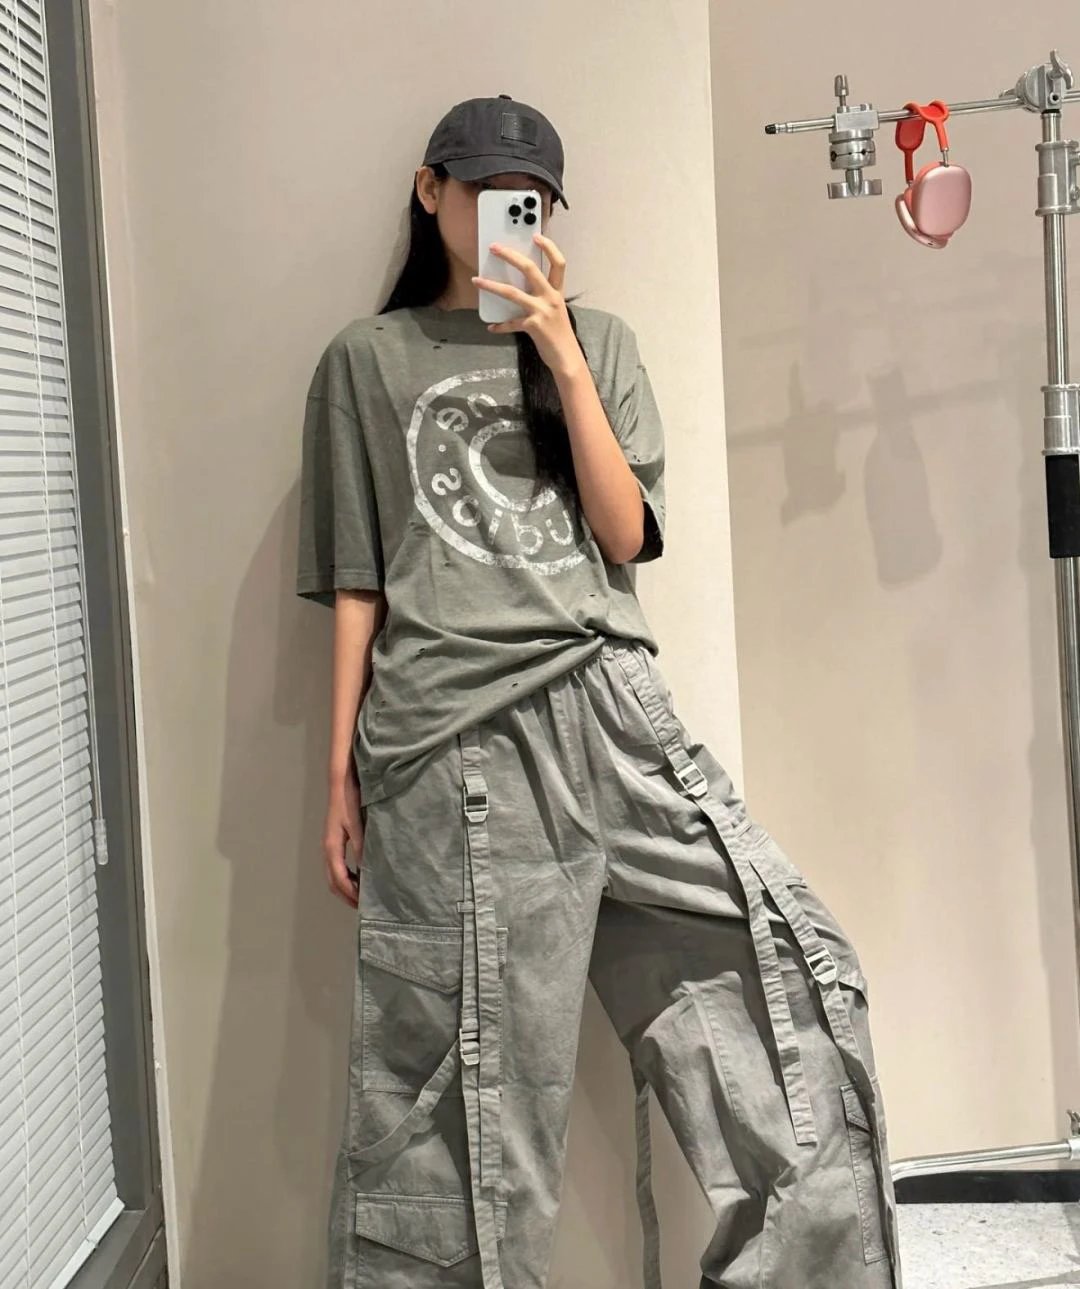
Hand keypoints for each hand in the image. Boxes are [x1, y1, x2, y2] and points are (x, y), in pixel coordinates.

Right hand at [324, 768, 362, 907]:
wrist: (340, 783)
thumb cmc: (349, 800)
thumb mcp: (357, 824)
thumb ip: (361, 846)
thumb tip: (367, 870)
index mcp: (332, 847)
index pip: (339, 879)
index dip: (350, 894)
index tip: (363, 904)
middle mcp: (327, 849)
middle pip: (333, 881)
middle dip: (346, 895)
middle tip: (364, 905)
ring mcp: (329, 846)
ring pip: (333, 875)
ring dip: (346, 887)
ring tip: (363, 894)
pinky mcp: (334, 841)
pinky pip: (337, 866)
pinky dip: (346, 876)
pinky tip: (360, 875)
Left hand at [471, 233, 585, 378]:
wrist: (567, 358)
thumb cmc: (559, 335)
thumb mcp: (555, 311)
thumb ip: (542, 298)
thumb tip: (521, 290)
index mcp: (557, 292)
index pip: (558, 263)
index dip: (549, 247)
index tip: (536, 236)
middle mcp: (550, 298)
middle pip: (530, 269)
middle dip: (510, 256)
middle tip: (494, 248)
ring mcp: (541, 311)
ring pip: (512, 293)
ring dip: (492, 285)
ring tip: (477, 280)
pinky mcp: (533, 326)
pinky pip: (511, 323)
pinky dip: (500, 326)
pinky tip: (492, 327)